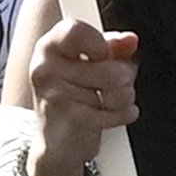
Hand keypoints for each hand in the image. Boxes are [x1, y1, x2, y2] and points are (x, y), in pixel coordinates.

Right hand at [9, 0, 139, 175]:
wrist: (56, 145)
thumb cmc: (72, 100)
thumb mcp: (87, 65)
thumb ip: (110, 47)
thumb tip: (130, 40)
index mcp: (49, 47)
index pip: (75, 30)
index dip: (101, 43)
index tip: (105, 54)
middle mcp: (45, 68)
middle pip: (109, 66)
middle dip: (124, 78)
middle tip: (115, 86)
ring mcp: (55, 94)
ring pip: (116, 88)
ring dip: (124, 98)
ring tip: (112, 101)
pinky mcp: (70, 117)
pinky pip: (115, 111)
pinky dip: (122, 115)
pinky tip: (113, 116)